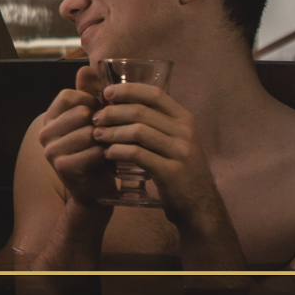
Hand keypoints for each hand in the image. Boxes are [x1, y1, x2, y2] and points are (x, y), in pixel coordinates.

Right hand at [37, 66, 115, 206]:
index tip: (101, 114)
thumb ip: (90, 94)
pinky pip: (92, 151)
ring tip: (110, 147)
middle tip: (109, 134)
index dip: (90, 101)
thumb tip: (85, 69)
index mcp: (50, 118)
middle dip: (101, 122)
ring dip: (106, 139)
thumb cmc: (97, 150)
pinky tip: (108, 160)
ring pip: (88, 132)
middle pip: (80, 112)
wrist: (96, 189)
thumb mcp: (94, 120)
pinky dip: (106, 155)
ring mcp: (50, 151)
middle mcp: (44, 133)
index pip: (68, 95)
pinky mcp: (62, 167)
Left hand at [92, 83, 221, 227]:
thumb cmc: (178, 169)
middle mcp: (185, 132)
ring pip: (138, 131)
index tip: (107, 92)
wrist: (199, 204)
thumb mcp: (174, 141)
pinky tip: (108, 153)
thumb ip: (154, 123)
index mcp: (184, 119)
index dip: (129, 90)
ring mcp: (180, 151)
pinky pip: (137, 154)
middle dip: (113, 112)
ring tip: (98, 136)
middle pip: (141, 111)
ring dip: (112, 132)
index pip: (155, 94)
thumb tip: (120, 103)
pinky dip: (118, 151)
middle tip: (96, 119)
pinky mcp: (171, 171)